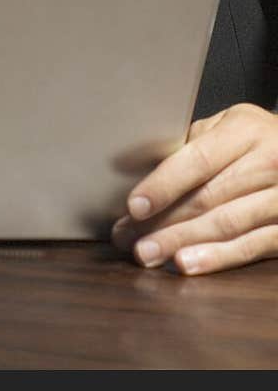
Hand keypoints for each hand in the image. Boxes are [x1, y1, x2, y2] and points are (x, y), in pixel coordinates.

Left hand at [111, 102, 277, 274]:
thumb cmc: (254, 139)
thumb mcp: (227, 126)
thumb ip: (192, 145)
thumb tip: (141, 173)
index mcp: (246, 130)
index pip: (198, 161)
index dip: (164, 185)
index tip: (134, 205)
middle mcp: (269, 163)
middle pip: (208, 198)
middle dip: (162, 221)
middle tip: (126, 236)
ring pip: (225, 226)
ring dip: (180, 242)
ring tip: (147, 253)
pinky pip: (250, 247)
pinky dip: (215, 258)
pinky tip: (186, 264)